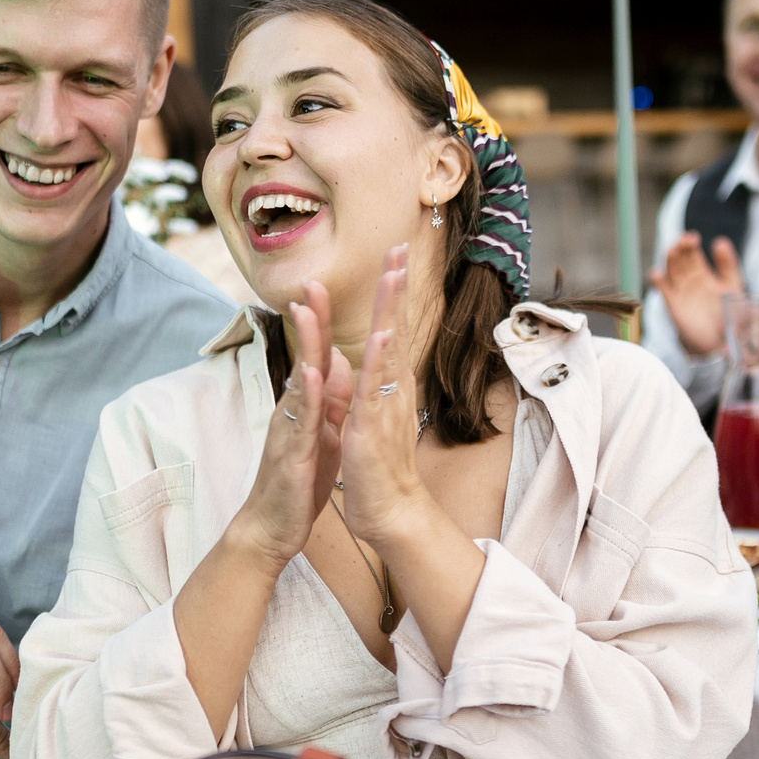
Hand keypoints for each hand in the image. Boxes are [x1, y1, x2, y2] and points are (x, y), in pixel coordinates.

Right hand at [227, 284, 351, 571]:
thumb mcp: (320, 434)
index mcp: (305, 406)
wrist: (272, 528)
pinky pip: (300, 421)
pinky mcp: (292, 453)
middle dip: (309, 319)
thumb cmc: (296, 481)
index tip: (326, 286)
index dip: (321, 322)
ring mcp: (289, 429)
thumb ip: (327, 399)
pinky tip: (311, 373)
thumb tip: (336, 365)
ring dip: (304, 346)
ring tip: (307, 310)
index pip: (315, 355)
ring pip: (298, 380)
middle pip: (303, 356)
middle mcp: (293, 410)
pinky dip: (306, 396)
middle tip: (313, 280)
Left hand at [336, 245, 431, 546]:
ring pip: (390, 347)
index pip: (389, 330)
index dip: (391, 295)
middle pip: (395, 327)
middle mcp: (392, 388)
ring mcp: (386, 404)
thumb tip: (359, 358)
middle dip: (396, 288)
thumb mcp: (367, 416)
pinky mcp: (374, 425)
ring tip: (394, 273)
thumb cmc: (378, 467)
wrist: (390, 511)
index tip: (393, 258)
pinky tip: (383, 332)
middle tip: (399, 248)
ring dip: (391, 309)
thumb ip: (365, 385)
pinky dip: (381, 358)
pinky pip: (378, 386)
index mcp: (387, 385)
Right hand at [648, 232, 745, 357]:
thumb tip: (719, 241)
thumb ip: (727, 263)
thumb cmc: (730, 312)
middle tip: (683, 240)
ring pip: (671, 271)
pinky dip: (658, 282)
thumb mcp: (732, 284)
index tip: (693, 237)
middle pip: (680, 259)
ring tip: (672, 251)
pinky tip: (656, 274)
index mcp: (702, 273)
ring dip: (670, 261)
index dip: (690, 244)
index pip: (693, 254)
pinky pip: (665, 291)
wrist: (722, 341)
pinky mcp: (674, 305)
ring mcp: (680, 292)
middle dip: (680, 249)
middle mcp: (688, 280)